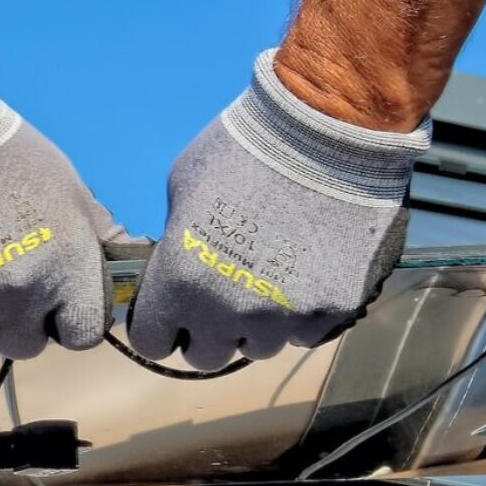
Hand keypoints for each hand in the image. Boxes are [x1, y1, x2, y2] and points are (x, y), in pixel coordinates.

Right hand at [0, 22, 124, 357]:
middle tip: (1, 281)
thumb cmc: (5, 156)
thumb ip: (100, 235)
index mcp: (67, 269)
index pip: (83, 335)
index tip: (54, 303)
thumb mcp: (69, 188)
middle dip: (18, 321)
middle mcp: (21, 295)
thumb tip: (130, 262)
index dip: (69, 320)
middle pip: (27, 345)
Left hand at [128, 50, 429, 370]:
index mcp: (182, 283)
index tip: (172, 311)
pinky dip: (302, 313)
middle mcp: (230, 312)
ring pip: (260, 347)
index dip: (161, 325)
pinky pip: (306, 332)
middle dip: (207, 331)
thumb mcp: (184, 187)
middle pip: (206, 356)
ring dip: (257, 324)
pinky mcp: (333, 311)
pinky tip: (306, 275)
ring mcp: (285, 317)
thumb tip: (181, 263)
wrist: (328, 129)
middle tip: (222, 296)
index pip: (153, 341)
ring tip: (270, 281)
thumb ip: (178, 241)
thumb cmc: (244, 145)